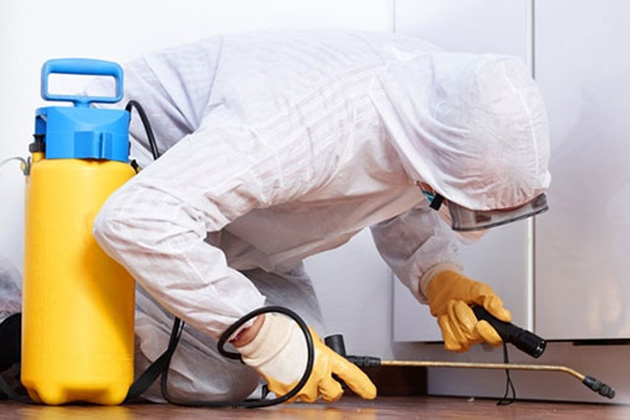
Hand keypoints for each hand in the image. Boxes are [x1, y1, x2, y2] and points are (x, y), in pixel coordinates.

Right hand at [235, 313, 376, 402]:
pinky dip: (291, 390)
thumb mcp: (312, 337)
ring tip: (297, 371)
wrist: (265, 338)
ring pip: (312, 397)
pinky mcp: (287, 393)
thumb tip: (322, 356)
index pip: (351, 374)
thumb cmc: (286, 334)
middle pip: (333, 393)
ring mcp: (303, 386)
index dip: (363, 385)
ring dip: (308, 388)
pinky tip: (287, 376)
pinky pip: (293, 398)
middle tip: (323, 382)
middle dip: (330, 390)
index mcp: (327, 358)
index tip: (369, 392)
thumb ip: (321, 350)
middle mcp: (318, 375)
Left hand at [426, 270, 511, 351]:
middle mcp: (479, 334)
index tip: (481, 323)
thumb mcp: (481, 290)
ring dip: (453, 318)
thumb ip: (493, 302)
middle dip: (463, 315)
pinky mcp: (452, 341)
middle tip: (461, 304)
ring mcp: (465, 339)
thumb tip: (505, 316)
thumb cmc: (463, 289)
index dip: (488, 334)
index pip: (496, 339)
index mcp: (491, 324)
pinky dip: (446, 326)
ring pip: (460, 339)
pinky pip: (450, 342)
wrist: (444, 288)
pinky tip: (448, 317)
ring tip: (454, 308)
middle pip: (472, 337)